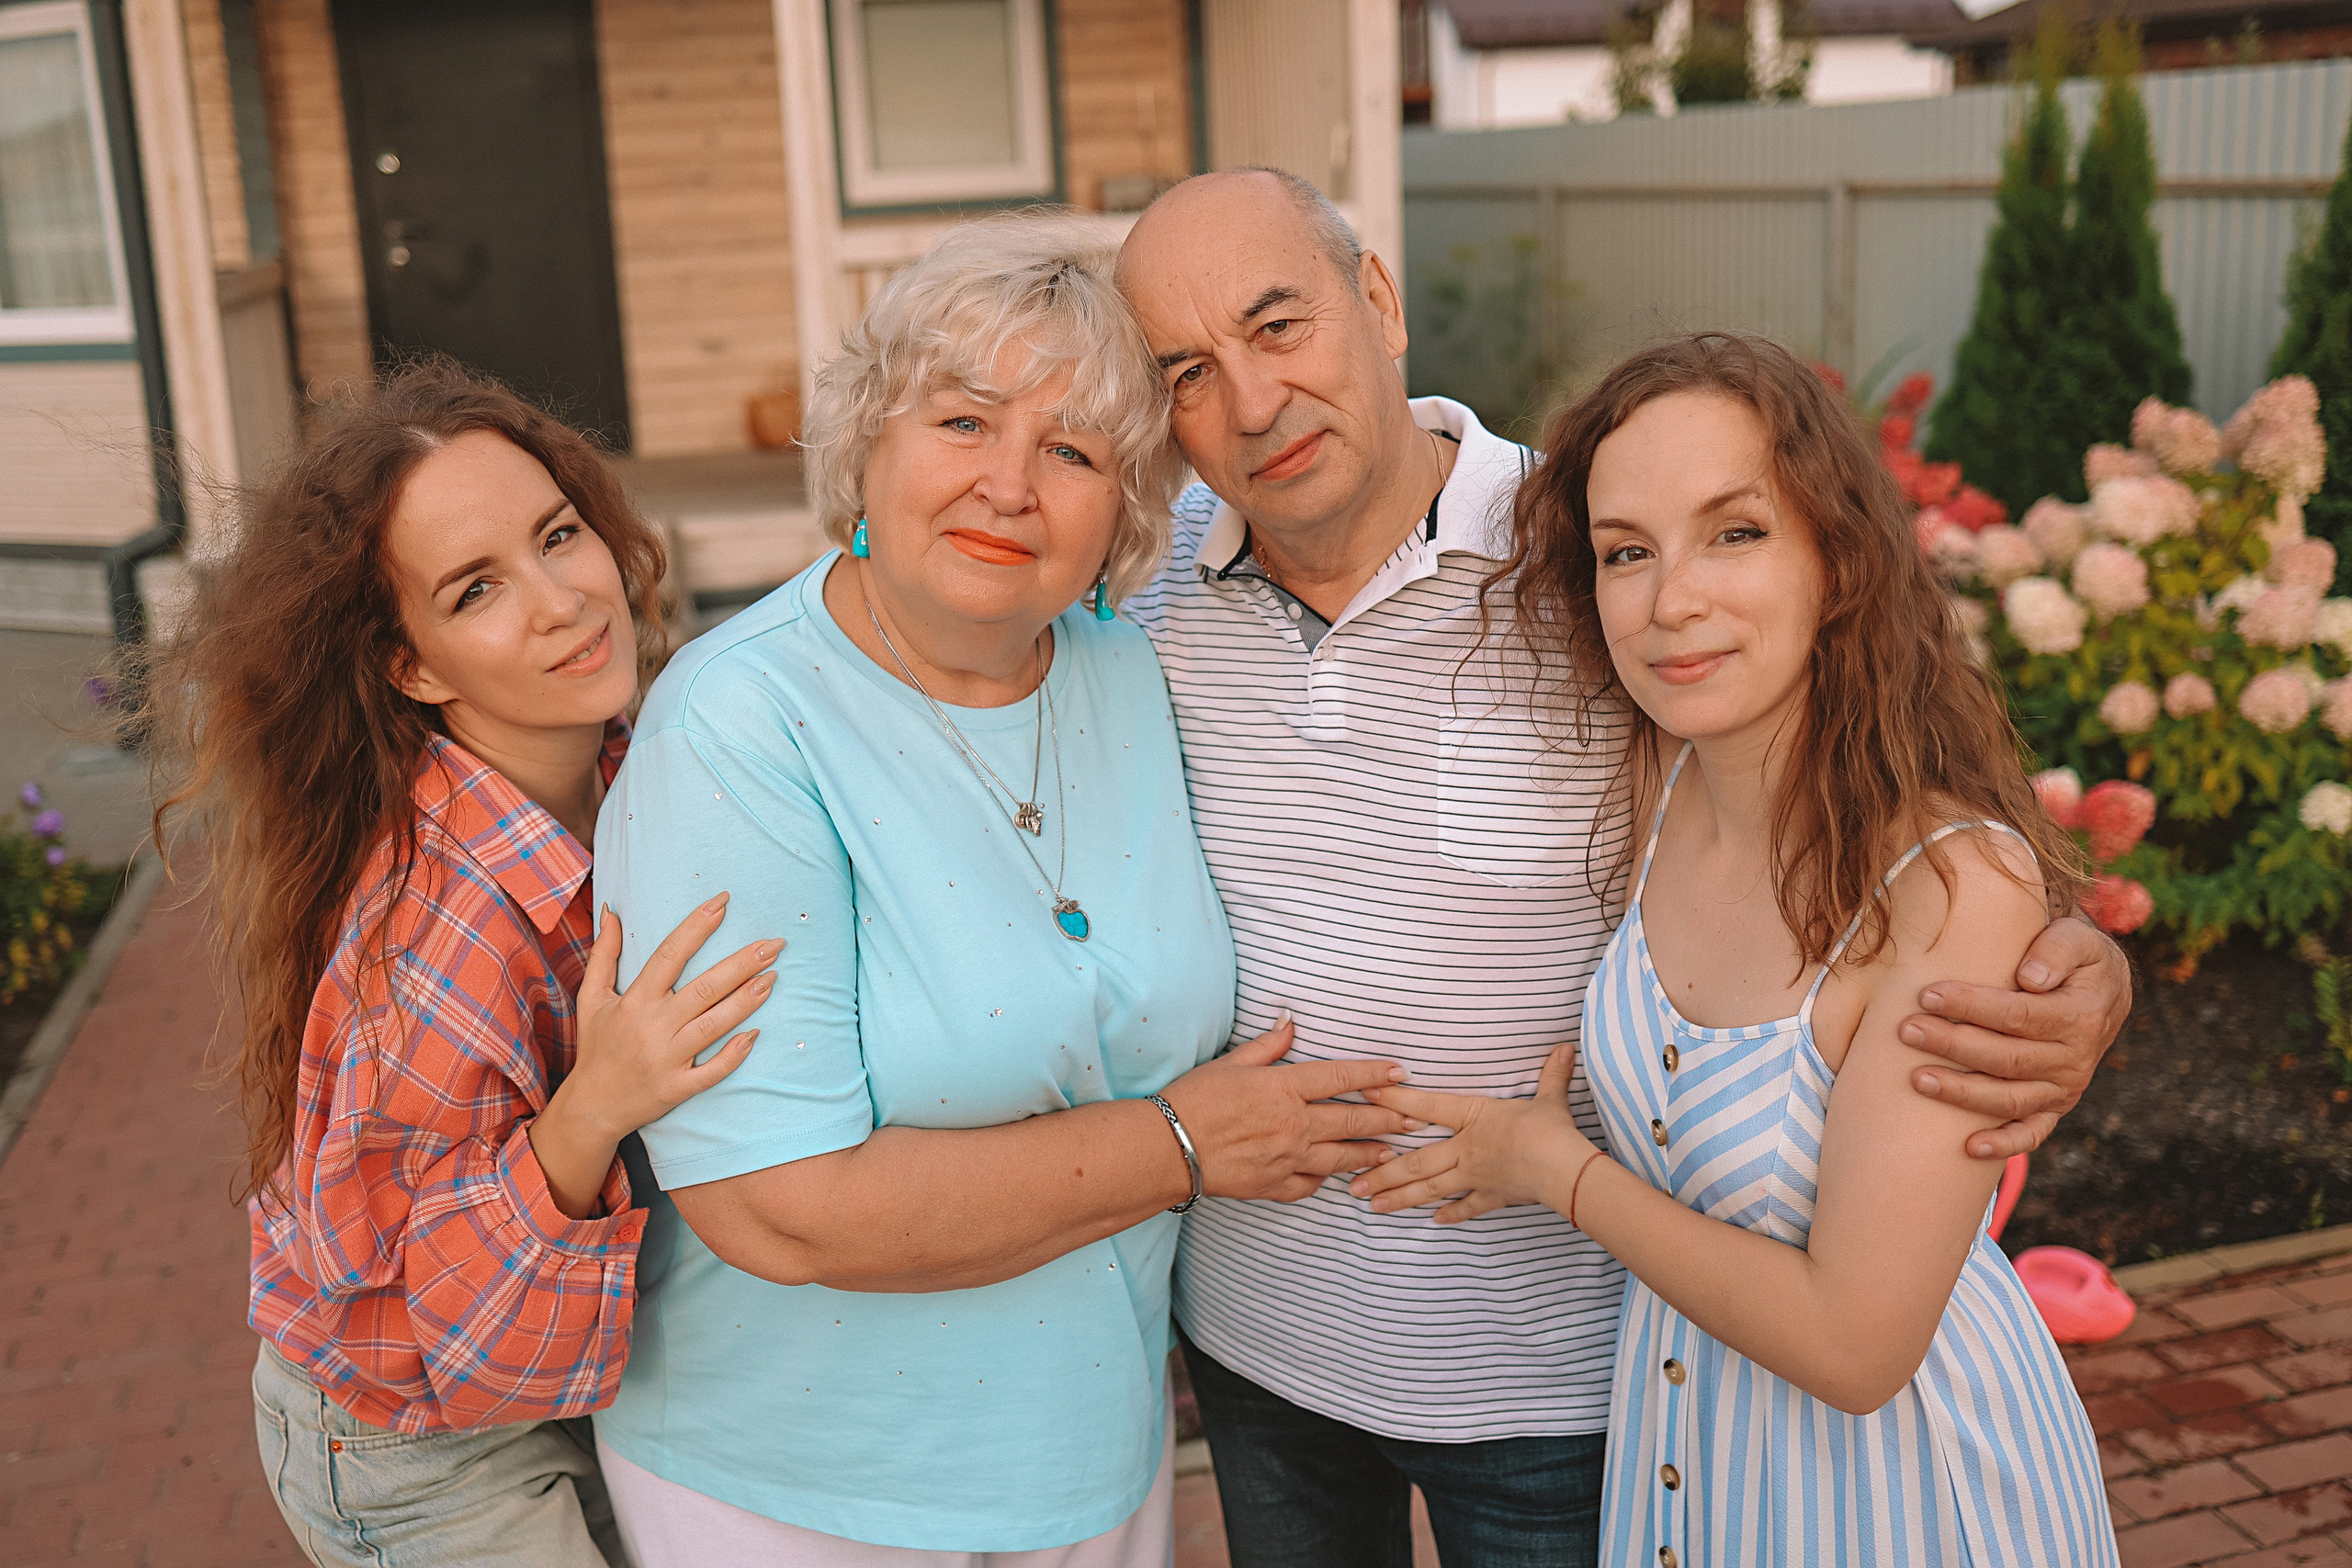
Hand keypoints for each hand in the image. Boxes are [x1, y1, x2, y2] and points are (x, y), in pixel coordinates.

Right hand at [563, 895, 779, 1141]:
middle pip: (704, 988)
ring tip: (773, 976)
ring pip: (714, 1025)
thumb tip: (612, 910)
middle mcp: (653, 1026)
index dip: (697, 926)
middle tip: (774, 943)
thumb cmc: (596, 1046)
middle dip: (742, 963)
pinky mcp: (678, 1087)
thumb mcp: (591, 998)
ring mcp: (667, 1058)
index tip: (723, 902)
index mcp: (634, 1000)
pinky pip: (712, 1071)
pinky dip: (734, 1054)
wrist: (592, 1106)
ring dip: (746, 1001)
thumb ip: (604, 954)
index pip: (670, 955)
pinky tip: (756, 1034)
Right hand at [1158, 1017, 1413, 1201]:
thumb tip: (1290, 1022)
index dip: (1374, 1074)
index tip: (1400, 1074)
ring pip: (1340, 1157)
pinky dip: (1325, 1180)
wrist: (1166, 1148)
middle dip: (1387, 1119)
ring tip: (1390, 1153)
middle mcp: (1293, 1124)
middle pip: (1352, 1120)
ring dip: (1369, 1154)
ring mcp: (1287, 1158)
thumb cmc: (1193, 1100)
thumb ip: (1266, 1046)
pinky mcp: (1274, 1185)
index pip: (1341, 1077)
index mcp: (1283, 1089)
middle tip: (1413, 1120)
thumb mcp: (1230, 1064)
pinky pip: (1310, 1185)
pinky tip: (1337, 1178)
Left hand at [1353, 1044, 1587, 1222]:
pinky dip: (1451, 1214)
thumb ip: (1552, 1074)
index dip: (1395, 1100)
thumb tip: (1567, 1047)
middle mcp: (1466, 1148)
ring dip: (1400, 1198)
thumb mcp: (1550, 1098)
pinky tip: (1435, 1220)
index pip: (1427, 1107)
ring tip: (1373, 1206)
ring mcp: (1475, 1175)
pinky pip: (1467, 1206)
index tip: (1366, 1095)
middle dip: (1382, 1173)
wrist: (1563, 1170)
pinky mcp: (1492, 1196)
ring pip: (1429, 1188)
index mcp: (1473, 1117)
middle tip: (1353, 1185)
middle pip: (1416, 1161)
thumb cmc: (1551, 1130)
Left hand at [1901, 912, 2130, 1159]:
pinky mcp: (2054, 1106)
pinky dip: (2004, 1145)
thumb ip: (2058, 949)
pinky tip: (1968, 1148)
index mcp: (2080, 1016)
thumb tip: (2031, 978)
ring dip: (1962, 1093)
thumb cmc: (2076, 957)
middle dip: (1952, 1044)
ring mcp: (2064, 1088)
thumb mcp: (2079, 938)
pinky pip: (2032, 1132)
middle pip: (2006, 1058)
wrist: (2101, 989)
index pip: (2019, 1015)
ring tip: (1917, 1079)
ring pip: (2009, 1098)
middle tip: (1907, 1029)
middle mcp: (2075, 1059)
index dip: (1972, 1005)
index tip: (1928, 994)